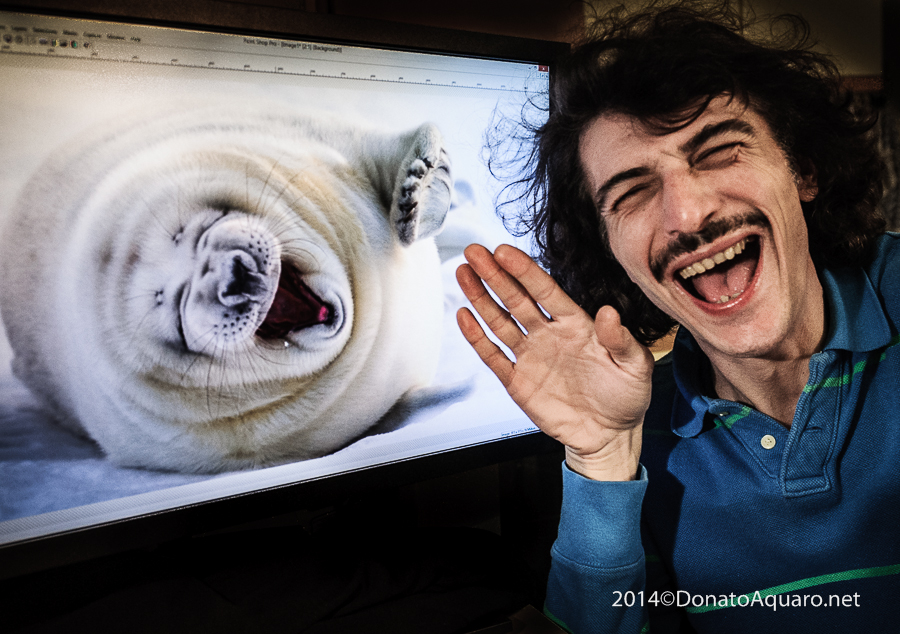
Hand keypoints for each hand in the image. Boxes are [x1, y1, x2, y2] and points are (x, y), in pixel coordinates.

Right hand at [456, 244, 653, 480]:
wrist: (610, 436)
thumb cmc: (627, 396)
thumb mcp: (635, 367)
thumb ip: (620, 340)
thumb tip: (609, 312)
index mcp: (576, 324)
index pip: (545, 291)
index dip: (524, 271)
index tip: (504, 252)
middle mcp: (549, 334)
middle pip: (516, 299)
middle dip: (494, 275)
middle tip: (474, 252)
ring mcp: (530, 356)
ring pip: (499, 321)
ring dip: (480, 298)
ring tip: (463, 273)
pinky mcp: (517, 381)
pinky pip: (493, 356)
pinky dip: (477, 338)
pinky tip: (464, 316)